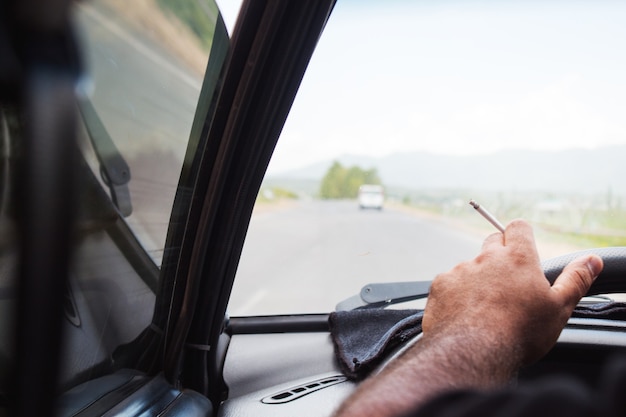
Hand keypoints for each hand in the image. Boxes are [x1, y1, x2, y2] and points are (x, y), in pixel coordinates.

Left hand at [422, 219, 602, 365]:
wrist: (472, 351)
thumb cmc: (519, 332)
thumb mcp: (558, 308)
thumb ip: (575, 279)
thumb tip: (590, 260)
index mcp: (518, 258)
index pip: (518, 227)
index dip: (521, 235)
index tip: (523, 248)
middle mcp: (486, 258)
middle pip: (492, 242)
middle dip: (500, 255)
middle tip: (509, 283)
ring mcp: (460, 270)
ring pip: (471, 266)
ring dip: (478, 279)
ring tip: (486, 308)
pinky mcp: (441, 285)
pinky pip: (450, 283)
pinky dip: (457, 294)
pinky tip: (465, 314)